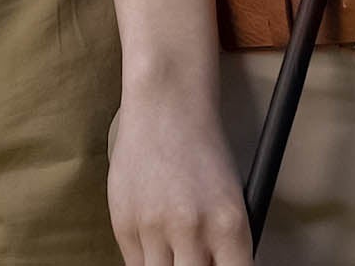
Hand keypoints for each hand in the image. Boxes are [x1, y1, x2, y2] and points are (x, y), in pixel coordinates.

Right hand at [108, 92, 253, 265]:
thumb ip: (223, 244)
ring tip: (175, 249)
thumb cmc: (202, 147)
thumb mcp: (230, 198)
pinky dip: (148, 260)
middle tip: (195, 258)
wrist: (165, 104)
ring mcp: (154, 227)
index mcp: (228, 224)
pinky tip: (156, 240)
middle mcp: (191, 230)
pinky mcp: (123, 222)